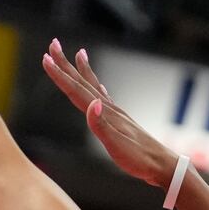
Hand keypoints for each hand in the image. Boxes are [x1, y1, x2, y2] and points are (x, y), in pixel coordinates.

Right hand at [42, 38, 179, 188]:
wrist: (162, 165)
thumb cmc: (140, 159)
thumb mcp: (118, 147)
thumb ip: (102, 126)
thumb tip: (92, 104)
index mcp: (105, 114)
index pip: (77, 91)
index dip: (60, 75)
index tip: (46, 58)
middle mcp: (109, 108)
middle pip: (82, 82)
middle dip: (66, 64)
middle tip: (53, 44)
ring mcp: (115, 113)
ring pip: (92, 86)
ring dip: (82, 70)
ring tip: (78, 53)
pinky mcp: (120, 121)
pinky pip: (104, 98)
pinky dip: (97, 88)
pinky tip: (98, 88)